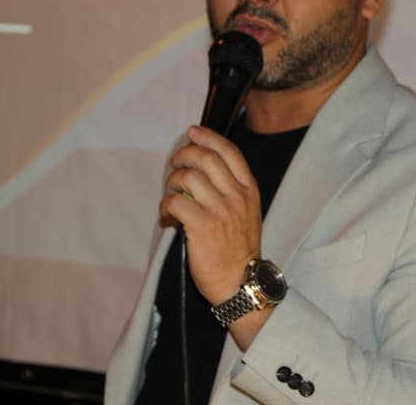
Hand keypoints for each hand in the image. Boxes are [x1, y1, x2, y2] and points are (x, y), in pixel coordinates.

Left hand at [160, 125, 261, 306]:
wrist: (242, 282)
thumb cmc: (240, 250)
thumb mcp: (249, 213)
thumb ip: (233, 189)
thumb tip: (205, 169)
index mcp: (249, 190)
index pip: (229, 151)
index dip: (208, 137)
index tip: (193, 132)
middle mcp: (236, 196)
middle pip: (206, 158)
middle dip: (185, 154)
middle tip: (175, 163)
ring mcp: (220, 210)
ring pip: (188, 177)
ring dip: (173, 180)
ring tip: (171, 192)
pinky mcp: (202, 226)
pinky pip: (175, 201)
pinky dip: (166, 203)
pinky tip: (168, 213)